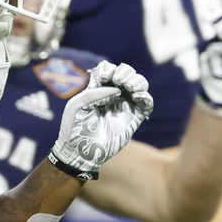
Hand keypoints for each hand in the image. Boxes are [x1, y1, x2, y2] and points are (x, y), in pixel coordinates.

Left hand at [50, 62, 153, 179]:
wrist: (81, 152)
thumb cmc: (74, 128)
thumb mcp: (78, 105)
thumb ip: (95, 93)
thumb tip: (117, 90)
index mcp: (97, 89)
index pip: (109, 70)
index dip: (109, 69)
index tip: (105, 77)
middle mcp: (112, 95)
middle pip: (126, 73)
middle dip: (125, 72)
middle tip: (118, 81)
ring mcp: (124, 106)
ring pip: (139, 84)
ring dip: (137, 80)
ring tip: (129, 87)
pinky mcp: (134, 118)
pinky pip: (147, 103)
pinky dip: (145, 96)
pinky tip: (137, 97)